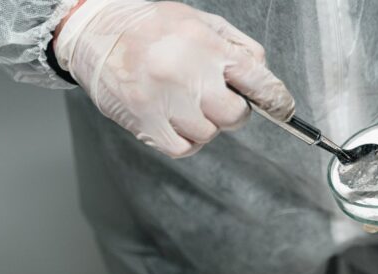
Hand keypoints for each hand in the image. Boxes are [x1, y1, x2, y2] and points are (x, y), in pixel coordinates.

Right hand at [54, 0, 293, 157]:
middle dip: (233, 110)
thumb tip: (263, 76)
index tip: (283, 108)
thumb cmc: (150, 27)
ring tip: (186, 102)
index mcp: (205, 45)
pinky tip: (176, 120)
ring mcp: (165, 101)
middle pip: (235, 115)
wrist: (94, 33)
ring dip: (205, 123)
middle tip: (216, 98)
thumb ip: (237, 47)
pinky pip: (183, 147)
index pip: (257, 80)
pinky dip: (186, 139)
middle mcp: (186, 74)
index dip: (276, 99)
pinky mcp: (146, 123)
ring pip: (208, 134)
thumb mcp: (200, 21)